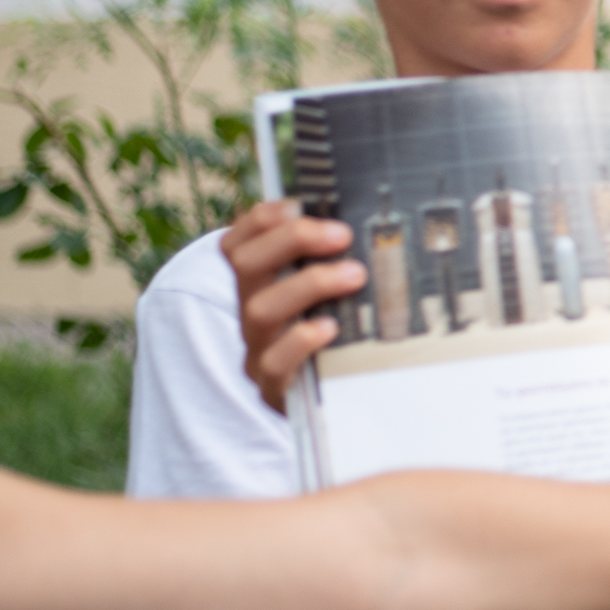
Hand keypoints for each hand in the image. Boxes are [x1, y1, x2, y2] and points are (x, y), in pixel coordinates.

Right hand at [225, 198, 367, 413]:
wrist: (328, 404)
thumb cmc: (333, 335)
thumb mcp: (328, 296)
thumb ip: (335, 263)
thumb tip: (371, 225)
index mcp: (258, 286)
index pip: (238, 243)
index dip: (261, 220)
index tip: (299, 204)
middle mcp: (250, 312)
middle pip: (246, 265)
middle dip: (292, 240)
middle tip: (342, 234)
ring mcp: (258, 349)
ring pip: (260, 310)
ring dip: (308, 284)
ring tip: (355, 275)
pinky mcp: (273, 385)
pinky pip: (275, 362)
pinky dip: (301, 340)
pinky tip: (330, 328)